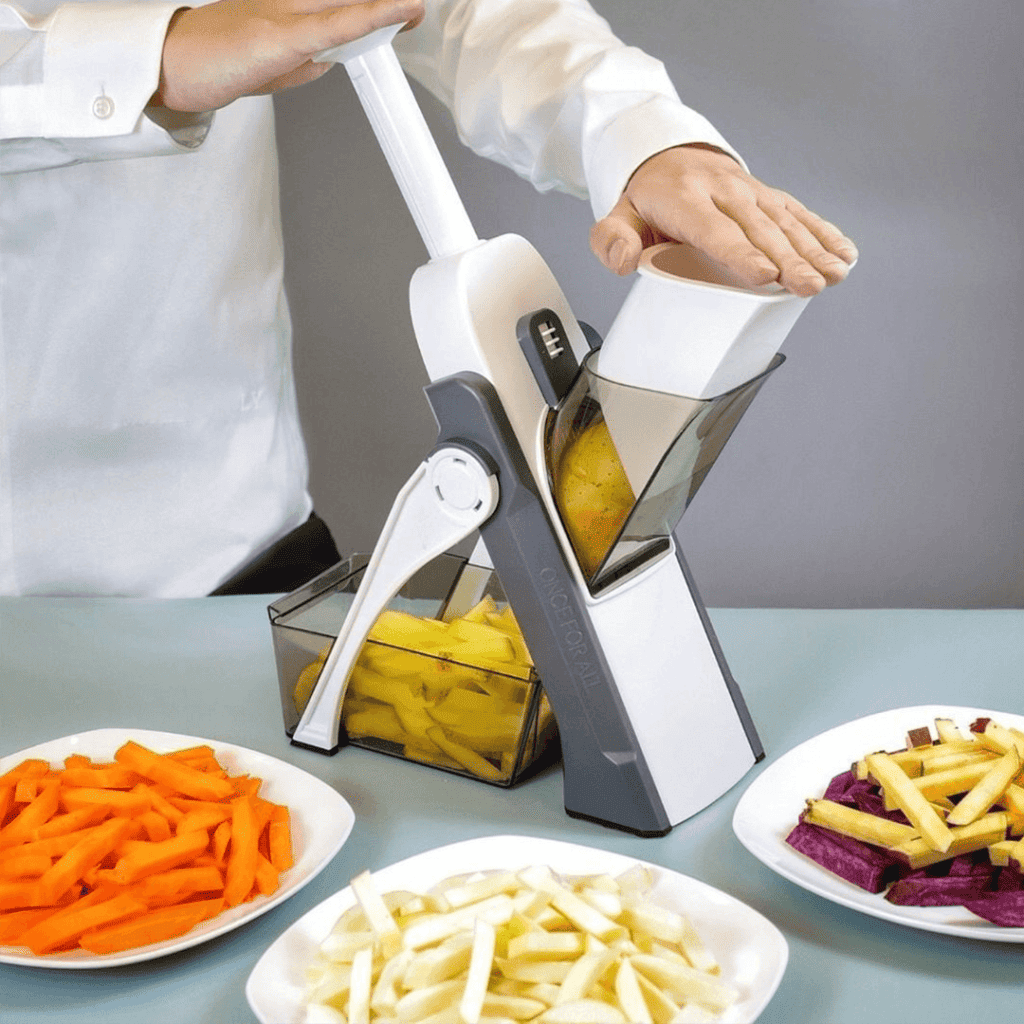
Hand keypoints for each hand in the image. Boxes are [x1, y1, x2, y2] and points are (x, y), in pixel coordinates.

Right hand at [152, 0, 423, 111]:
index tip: (407, 6)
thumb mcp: (271, 65)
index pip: (338, 1)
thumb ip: (306, 61)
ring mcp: (283, 13)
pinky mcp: (278, 36)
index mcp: (287, 5)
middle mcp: (288, 0)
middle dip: (385, 2)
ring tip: (420, 4)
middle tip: (419, 6)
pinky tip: (401, 9)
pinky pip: (335, 24)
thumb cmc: (212, 63)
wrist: (166, 66)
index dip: (374, 5)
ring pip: (345, 3)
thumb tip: (334, 62)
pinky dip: (371, 15)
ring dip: (385, 4)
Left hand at [590, 144, 857, 295]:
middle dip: (788, 259)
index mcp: (684, 197)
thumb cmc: (645, 200)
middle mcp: (723, 189)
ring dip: (814, 249)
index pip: (714, 228)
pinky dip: (824, 233)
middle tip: (808, 286)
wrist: (666, 156)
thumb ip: (612, 240)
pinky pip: (799, 213)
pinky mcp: (768, 195)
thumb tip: (624, 262)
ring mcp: (750, 190)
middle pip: (758, 228)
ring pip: (785, 221)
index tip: (764, 275)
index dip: (740, 252)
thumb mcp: (616, 216)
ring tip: (833, 276)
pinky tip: (845, 254)